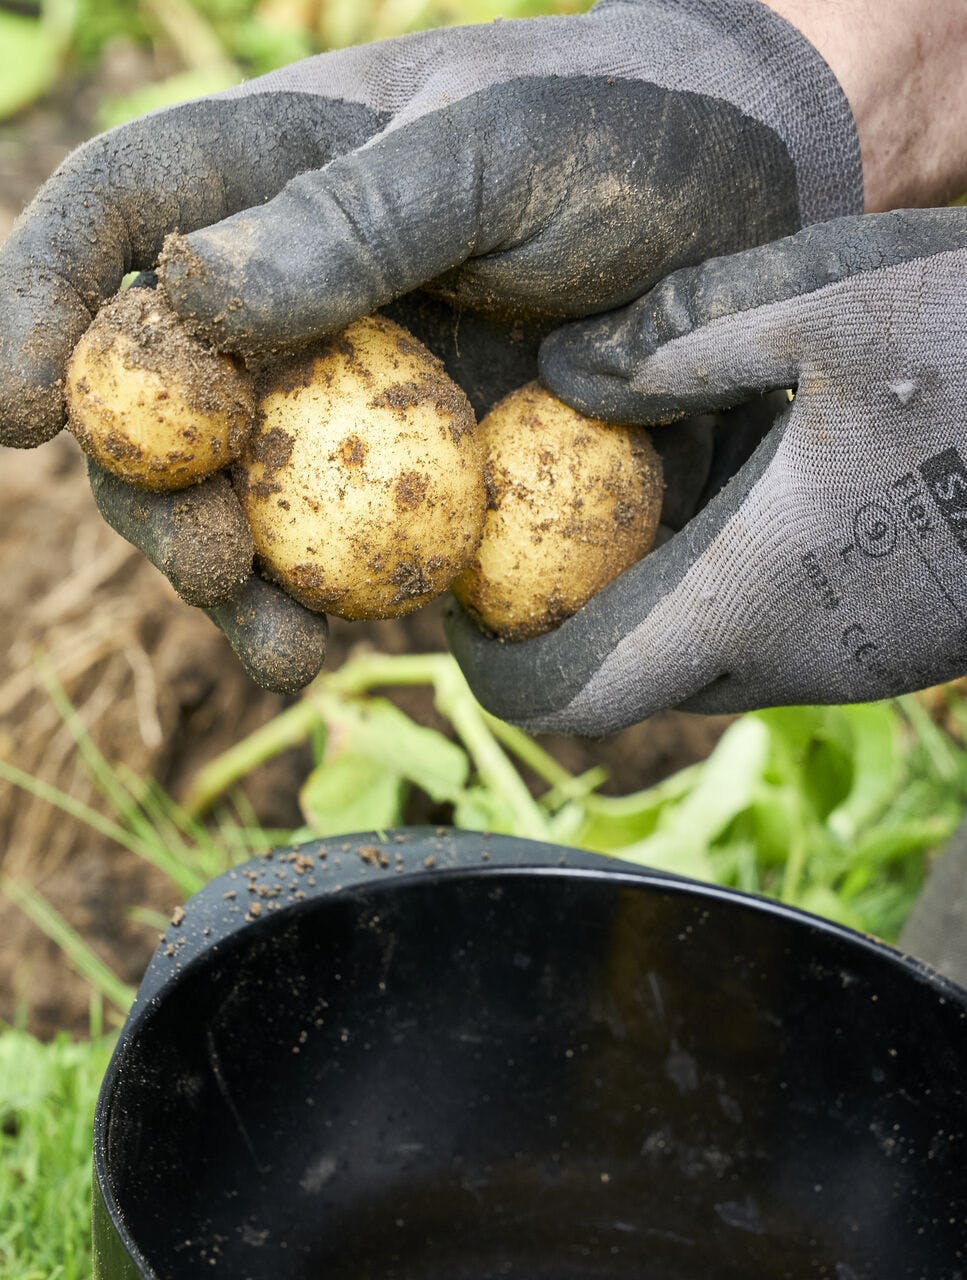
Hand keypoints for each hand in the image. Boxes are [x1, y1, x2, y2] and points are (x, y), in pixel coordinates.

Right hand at [0, 0, 862, 687]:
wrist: (759, 213)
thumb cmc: (629, 139)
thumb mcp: (503, 151)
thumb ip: (355, 218)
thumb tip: (193, 297)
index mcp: (280, 175)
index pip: (119, 215)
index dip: (39, 302)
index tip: (14, 411)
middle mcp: (294, 292)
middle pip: (160, 392)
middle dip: (154, 488)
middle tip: (204, 556)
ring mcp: (355, 391)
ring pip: (239, 492)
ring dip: (231, 579)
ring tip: (277, 644)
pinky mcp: (422, 468)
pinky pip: (342, 545)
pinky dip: (321, 603)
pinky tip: (326, 646)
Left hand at [447, 208, 966, 732]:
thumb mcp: (824, 309)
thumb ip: (677, 343)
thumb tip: (566, 371)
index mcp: (751, 599)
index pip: (576, 697)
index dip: (501, 671)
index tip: (461, 614)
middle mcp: (792, 658)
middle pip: (631, 683)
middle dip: (565, 632)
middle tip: (528, 544)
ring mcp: (848, 660)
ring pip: (699, 661)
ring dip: (644, 605)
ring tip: (617, 509)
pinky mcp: (889, 637)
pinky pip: (766, 637)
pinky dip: (714, 591)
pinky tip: (725, 500)